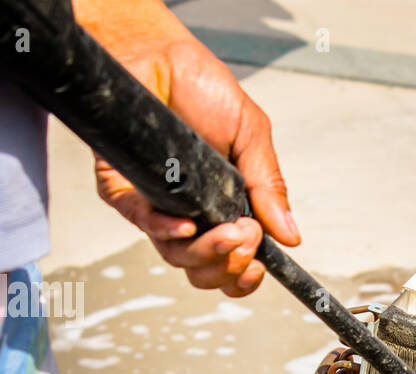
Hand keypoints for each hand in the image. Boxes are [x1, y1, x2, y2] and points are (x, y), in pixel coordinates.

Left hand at [85, 25, 299, 296]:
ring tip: (229, 232)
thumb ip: (269, 186)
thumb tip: (291, 235)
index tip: (259, 265)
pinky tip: (185, 226)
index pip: (234, 260)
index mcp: (225, 207)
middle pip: (206, 270)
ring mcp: (157, 205)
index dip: (246, 275)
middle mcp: (191, 213)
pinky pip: (142, 224)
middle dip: (229, 266)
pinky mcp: (124, 190)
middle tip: (246, 239)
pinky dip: (164, 231)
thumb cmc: (203, 88)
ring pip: (176, 256)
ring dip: (206, 253)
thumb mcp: (251, 136)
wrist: (160, 55)